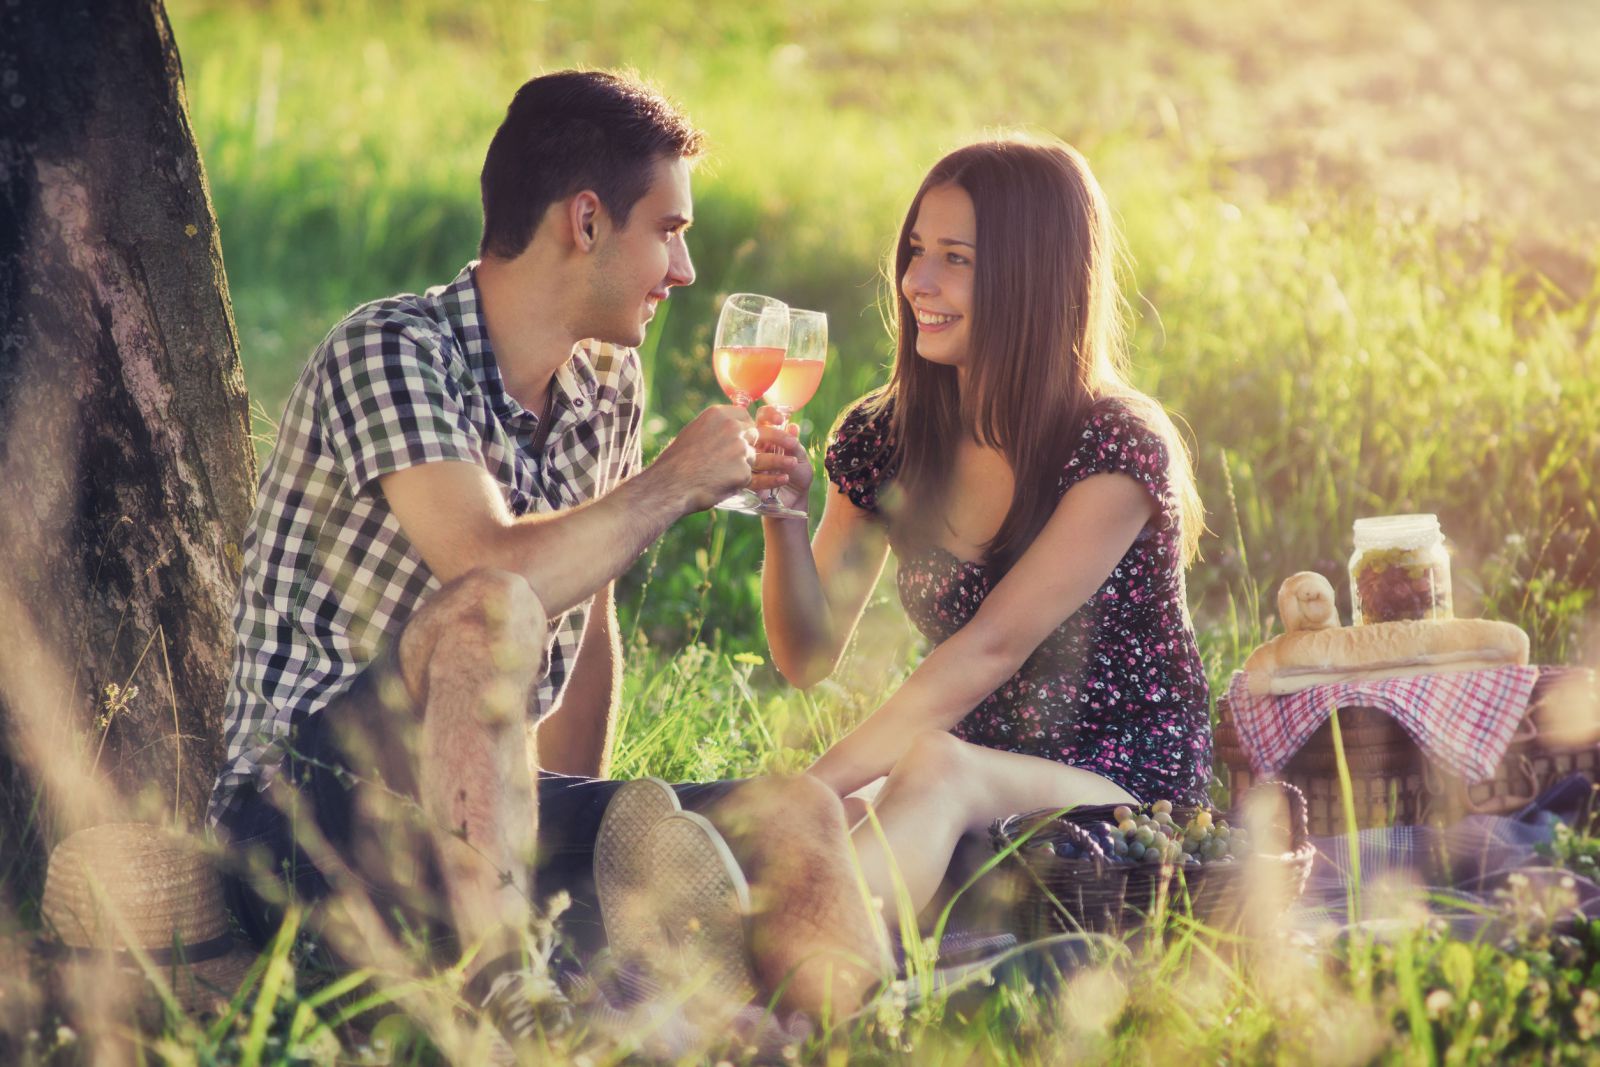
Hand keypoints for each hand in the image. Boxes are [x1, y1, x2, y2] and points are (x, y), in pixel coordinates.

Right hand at [651, 405, 794, 512]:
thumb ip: (712, 430)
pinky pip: (761, 477)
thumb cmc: (675, 463)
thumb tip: (722, 432)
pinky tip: (782, 479)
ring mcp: (739, 450)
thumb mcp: (692, 435)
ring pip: (765, 455)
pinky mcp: (742, 473)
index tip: (761, 431)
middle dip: (778, 437)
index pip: (745, 416)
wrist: (669, 485)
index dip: (753, 426)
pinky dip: (773, 479)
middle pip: (761, 432)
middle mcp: (732, 429)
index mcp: (718, 415)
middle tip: (791, 441)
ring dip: (781, 458)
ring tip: (793, 461)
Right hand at [755, 407, 813, 513]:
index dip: (770, 414)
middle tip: (788, 443)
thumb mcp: (801, 460)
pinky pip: (753, 476)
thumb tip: (792, 427)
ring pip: (753, 454)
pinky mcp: (746, 480)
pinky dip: (770, 477)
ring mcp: (748, 463)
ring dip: (775, 459)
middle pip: (752, 431)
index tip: (781, 419)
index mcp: (769, 436)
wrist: (794, 501)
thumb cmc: (798, 476)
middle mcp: (756, 447)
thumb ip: (795, 446)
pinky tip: (785, 478)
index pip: (763, 418)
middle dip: (770, 434)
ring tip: (792, 465)